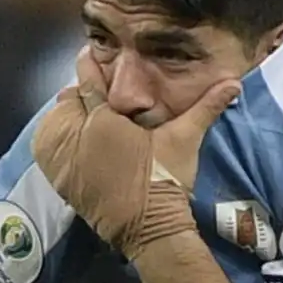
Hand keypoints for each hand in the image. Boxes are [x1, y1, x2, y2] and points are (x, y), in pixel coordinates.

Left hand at [34, 50, 240, 258]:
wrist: (149, 228)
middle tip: (95, 95)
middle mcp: (77, 137)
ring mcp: (66, 160)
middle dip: (79, 95)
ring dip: (66, 117)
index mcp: (104, 120)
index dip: (89, 65)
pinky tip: (74, 141)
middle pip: (67, 100)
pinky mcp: (61, 180)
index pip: (88, 81)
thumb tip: (235, 82)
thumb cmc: (165, 180)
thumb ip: (205, 108)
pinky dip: (57, 141)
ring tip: (85, 118)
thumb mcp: (185, 140)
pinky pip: (47, 150)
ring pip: (53, 123)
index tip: (90, 54)